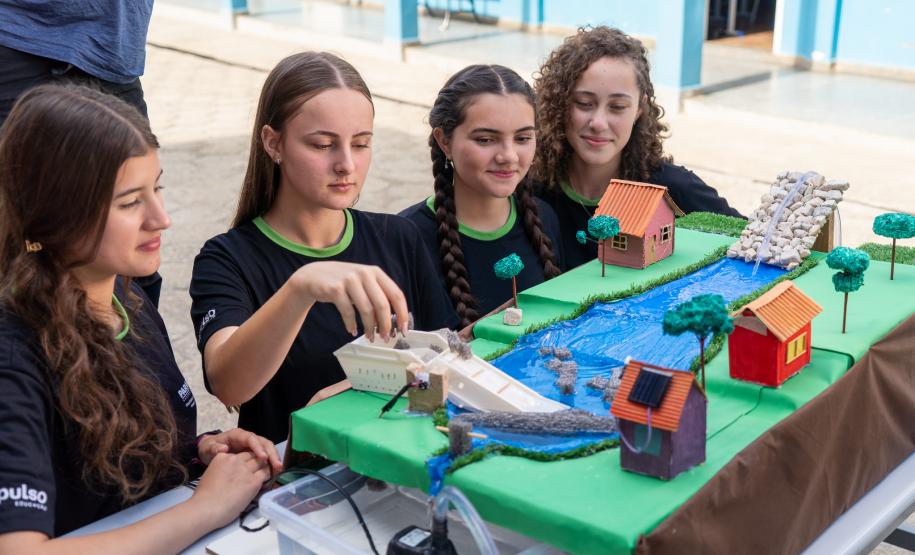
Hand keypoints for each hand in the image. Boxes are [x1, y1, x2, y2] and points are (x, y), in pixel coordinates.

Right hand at [191, 452, 272, 528]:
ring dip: (264, 467)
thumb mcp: (211, 474)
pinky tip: (267, 480)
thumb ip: (223, 470)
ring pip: (261, 462)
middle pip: (252, 455)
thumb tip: (231, 475)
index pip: (240, 454)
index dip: (245, 460)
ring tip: (266, 473)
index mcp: (222, 457)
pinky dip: (268, 476)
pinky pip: (265, 474)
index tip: (246, 467)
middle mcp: (235, 460)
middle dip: (257, 460)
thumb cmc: (204, 497)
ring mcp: (245, 470)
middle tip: (259, 468)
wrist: (206, 508)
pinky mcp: (253, 481)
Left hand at [197, 428, 282, 474]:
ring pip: (267, 448)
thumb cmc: (209, 449)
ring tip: (279, 470)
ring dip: (274, 458)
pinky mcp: (254, 452)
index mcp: (237, 435)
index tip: (263, 458)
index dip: (258, 447)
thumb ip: (215, 449)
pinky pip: (265, 455)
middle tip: (277, 466)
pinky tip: (274, 472)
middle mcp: (248, 438)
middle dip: (272, 453)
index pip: (251, 439)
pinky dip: (271, 463)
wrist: (209, 451)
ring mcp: (253, 445)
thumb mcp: (208, 448)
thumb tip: (223, 449)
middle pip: (264, 442)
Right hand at [292, 261, 408, 341]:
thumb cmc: (344, 283)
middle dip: (385, 325)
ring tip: (369, 337)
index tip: (403, 328)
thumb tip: (392, 321)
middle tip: (385, 337)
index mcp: (376, 272)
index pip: (396, 294)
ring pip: (366, 310)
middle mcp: (364, 273)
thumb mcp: (363, 282)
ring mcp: (349, 280)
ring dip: (369, 327)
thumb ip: (377, 295)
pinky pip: (348, 312)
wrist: (313, 275)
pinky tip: (352, 330)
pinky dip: (351, 324)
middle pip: (382, 304)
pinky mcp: (335, 289)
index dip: (402, 313)